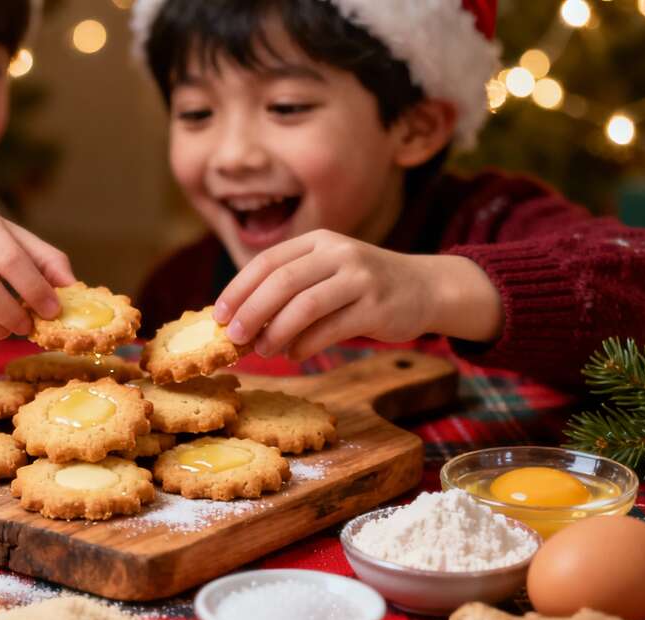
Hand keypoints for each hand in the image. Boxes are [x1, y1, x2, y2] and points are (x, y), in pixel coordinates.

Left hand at [214, 230, 501, 359]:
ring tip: (263, 351)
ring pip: (305, 305)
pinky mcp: (377, 306)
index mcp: (318, 241)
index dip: (238, 289)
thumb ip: (290, 288)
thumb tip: (240, 321)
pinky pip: (331, 328)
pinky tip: (294, 354)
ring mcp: (359, 277)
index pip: (267, 261)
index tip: (218, 315)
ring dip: (277, 332)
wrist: (426, 287)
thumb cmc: (362, 287)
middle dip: (252, 311)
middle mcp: (338, 253)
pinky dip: (306, 344)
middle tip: (234, 337)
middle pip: (282, 281)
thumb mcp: (327, 273)